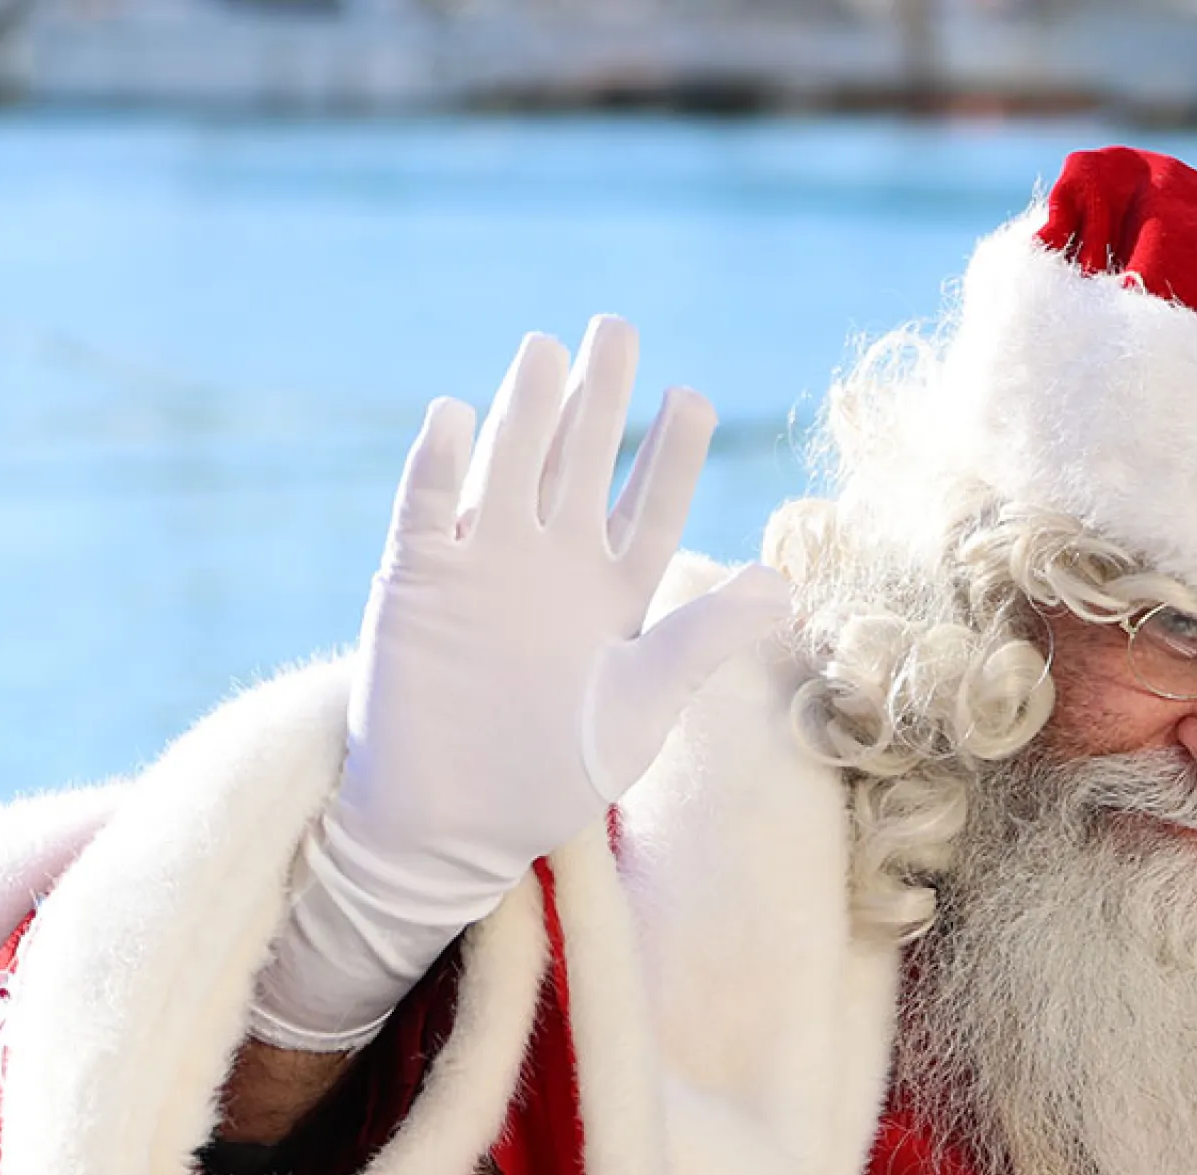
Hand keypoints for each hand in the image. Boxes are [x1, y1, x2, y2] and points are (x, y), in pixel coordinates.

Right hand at [247, 316, 789, 1050]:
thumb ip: (705, 638)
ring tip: (546, 351)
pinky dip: (438, 466)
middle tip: (617, 329)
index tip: (694, 398)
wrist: (453, 823)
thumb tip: (782, 583)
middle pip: (578, 463)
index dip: (670, 453)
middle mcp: (550, 564)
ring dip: (523, 411)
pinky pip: (424, 510)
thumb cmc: (553, 770)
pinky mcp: (415, 583)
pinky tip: (456, 416)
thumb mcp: (643, 705)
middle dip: (599, 399)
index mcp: (613, 592)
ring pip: (505, 467)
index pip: (648, 505)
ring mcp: (480, 566)